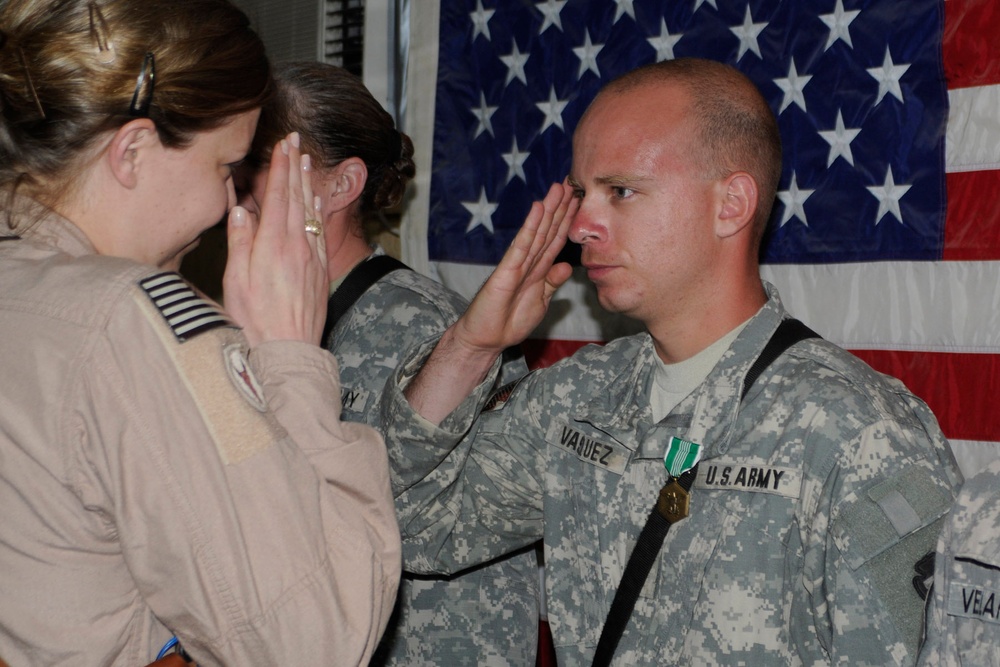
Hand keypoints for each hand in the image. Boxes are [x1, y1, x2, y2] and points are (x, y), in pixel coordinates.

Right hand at [223, 132, 326, 346]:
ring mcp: (311, 257)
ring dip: (307, 183)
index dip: (280, 167)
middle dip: (294, 166)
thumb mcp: (236, 282)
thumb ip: (240, 242)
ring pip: (310, 211)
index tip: (282, 144)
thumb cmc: (254, 321)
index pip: (277, 196)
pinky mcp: (320, 270)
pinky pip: (320, 231)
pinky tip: (317, 201)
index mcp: (272, 244)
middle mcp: (296, 245)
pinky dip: (318, 211)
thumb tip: (241, 210)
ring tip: (306, 161)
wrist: (289, 350)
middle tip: (295, 141)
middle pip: (296, 197)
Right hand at [403, 182, 576, 423]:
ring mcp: (516, 265)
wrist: (486, 339)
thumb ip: (552, 284)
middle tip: (572, 182)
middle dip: (560, 207)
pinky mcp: (506, 272)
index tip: (580, 200)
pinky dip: (530, 227)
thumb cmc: (510, 322)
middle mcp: (528, 263)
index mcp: (538, 270)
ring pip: (536, 232)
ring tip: (558, 188)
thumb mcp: (540, 302)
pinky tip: (537, 209)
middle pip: (548, 230)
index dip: (567, 220)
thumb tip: (566, 265)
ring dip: (548, 209)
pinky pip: (521, 246)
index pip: (555, 240)